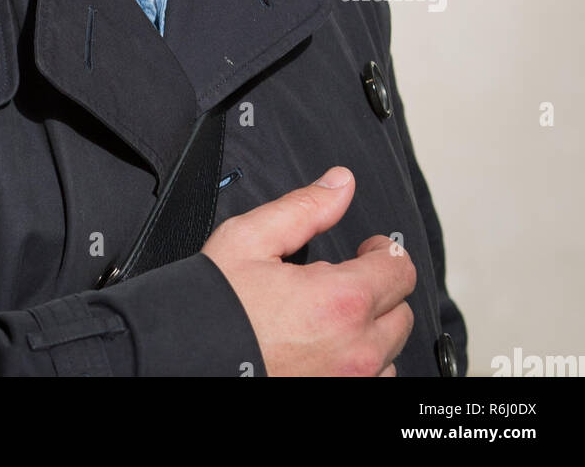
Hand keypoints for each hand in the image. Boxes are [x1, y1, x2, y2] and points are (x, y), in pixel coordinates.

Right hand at [201, 167, 414, 375]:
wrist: (183, 356)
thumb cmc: (213, 304)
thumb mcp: (251, 237)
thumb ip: (305, 207)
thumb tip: (340, 184)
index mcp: (341, 302)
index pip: (401, 271)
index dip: (383, 251)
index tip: (366, 250)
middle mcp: (355, 351)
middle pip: (402, 314)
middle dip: (379, 290)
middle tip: (343, 280)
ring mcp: (347, 384)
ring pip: (390, 353)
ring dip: (371, 332)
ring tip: (332, 317)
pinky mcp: (336, 402)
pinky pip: (371, 382)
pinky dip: (359, 364)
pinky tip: (327, 347)